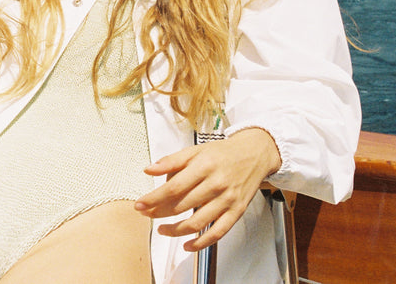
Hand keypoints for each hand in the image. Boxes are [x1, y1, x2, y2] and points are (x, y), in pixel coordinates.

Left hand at [135, 128, 280, 250]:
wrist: (254, 154)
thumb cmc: (223, 153)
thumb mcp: (195, 150)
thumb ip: (171, 161)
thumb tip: (149, 169)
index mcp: (204, 166)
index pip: (173, 187)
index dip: (153, 198)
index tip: (140, 204)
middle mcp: (216, 184)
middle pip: (182, 205)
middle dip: (159, 213)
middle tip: (147, 214)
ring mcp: (227, 200)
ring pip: (197, 222)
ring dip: (175, 230)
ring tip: (162, 229)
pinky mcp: (236, 212)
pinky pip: (217, 232)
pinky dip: (201, 243)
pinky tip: (188, 245)